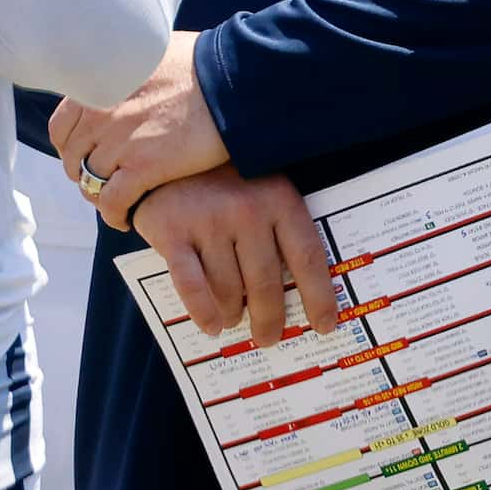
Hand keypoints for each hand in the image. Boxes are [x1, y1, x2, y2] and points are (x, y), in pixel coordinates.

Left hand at [50, 31, 232, 231]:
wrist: (231, 78)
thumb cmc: (198, 62)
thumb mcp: (144, 54)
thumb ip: (122, 75)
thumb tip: (122, 84)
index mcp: (97, 83)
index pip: (61, 127)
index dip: (72, 147)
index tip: (87, 155)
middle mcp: (99, 112)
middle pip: (74, 158)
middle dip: (86, 173)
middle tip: (105, 182)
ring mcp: (119, 140)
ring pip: (91, 182)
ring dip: (101, 196)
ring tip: (117, 202)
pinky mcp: (143, 166)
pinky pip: (113, 202)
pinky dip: (115, 214)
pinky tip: (126, 218)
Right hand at [133, 169, 339, 346]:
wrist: (166, 152)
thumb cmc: (225, 181)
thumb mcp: (263, 189)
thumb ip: (280, 230)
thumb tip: (302, 290)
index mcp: (278, 198)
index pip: (307, 258)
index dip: (318, 297)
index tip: (324, 326)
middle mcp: (246, 209)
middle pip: (266, 282)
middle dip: (270, 318)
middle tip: (269, 336)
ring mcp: (207, 220)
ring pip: (228, 289)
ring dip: (233, 313)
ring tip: (234, 319)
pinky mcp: (172, 231)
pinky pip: (191, 285)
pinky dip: (203, 311)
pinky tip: (212, 325)